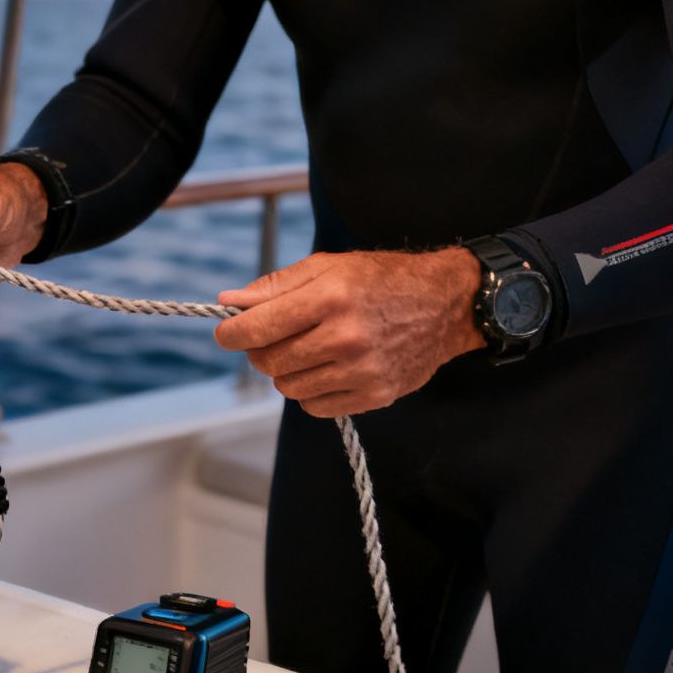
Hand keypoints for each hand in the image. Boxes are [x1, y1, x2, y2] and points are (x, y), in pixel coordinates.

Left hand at [214, 249, 485, 416]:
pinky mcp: (375, 395)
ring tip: (307, 349)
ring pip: (289, 387)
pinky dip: (312, 391)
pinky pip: (316, 406)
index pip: (259, 327)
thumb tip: (228, 303)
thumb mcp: (329, 266)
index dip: (232, 333)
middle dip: (260, 350)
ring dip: (287, 371)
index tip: (226, 333)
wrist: (446, 304)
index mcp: (330, 297)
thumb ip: (275, 286)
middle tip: (274, 336)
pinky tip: (328, 368)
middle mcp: (346, 337)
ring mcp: (362, 370)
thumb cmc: (382, 279)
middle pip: (269, 361)